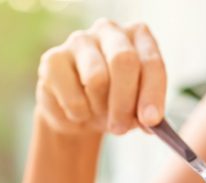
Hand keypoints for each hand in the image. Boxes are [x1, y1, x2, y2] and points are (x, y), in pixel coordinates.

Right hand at [36, 19, 165, 134]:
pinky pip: (72, 96)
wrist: (79, 111)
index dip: (152, 93)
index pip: (151, 62)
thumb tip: (149, 122)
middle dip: (125, 102)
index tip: (151, 121)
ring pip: (96, 78)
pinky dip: (79, 115)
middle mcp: (109, 30)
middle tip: (121, 129)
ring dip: (101, 110)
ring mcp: (79, 40)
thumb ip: (146, 113)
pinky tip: (79, 114)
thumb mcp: (137, 109)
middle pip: (123, 61)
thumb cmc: (115, 104)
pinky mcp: (53, 59)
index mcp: (138, 36)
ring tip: (100, 118)